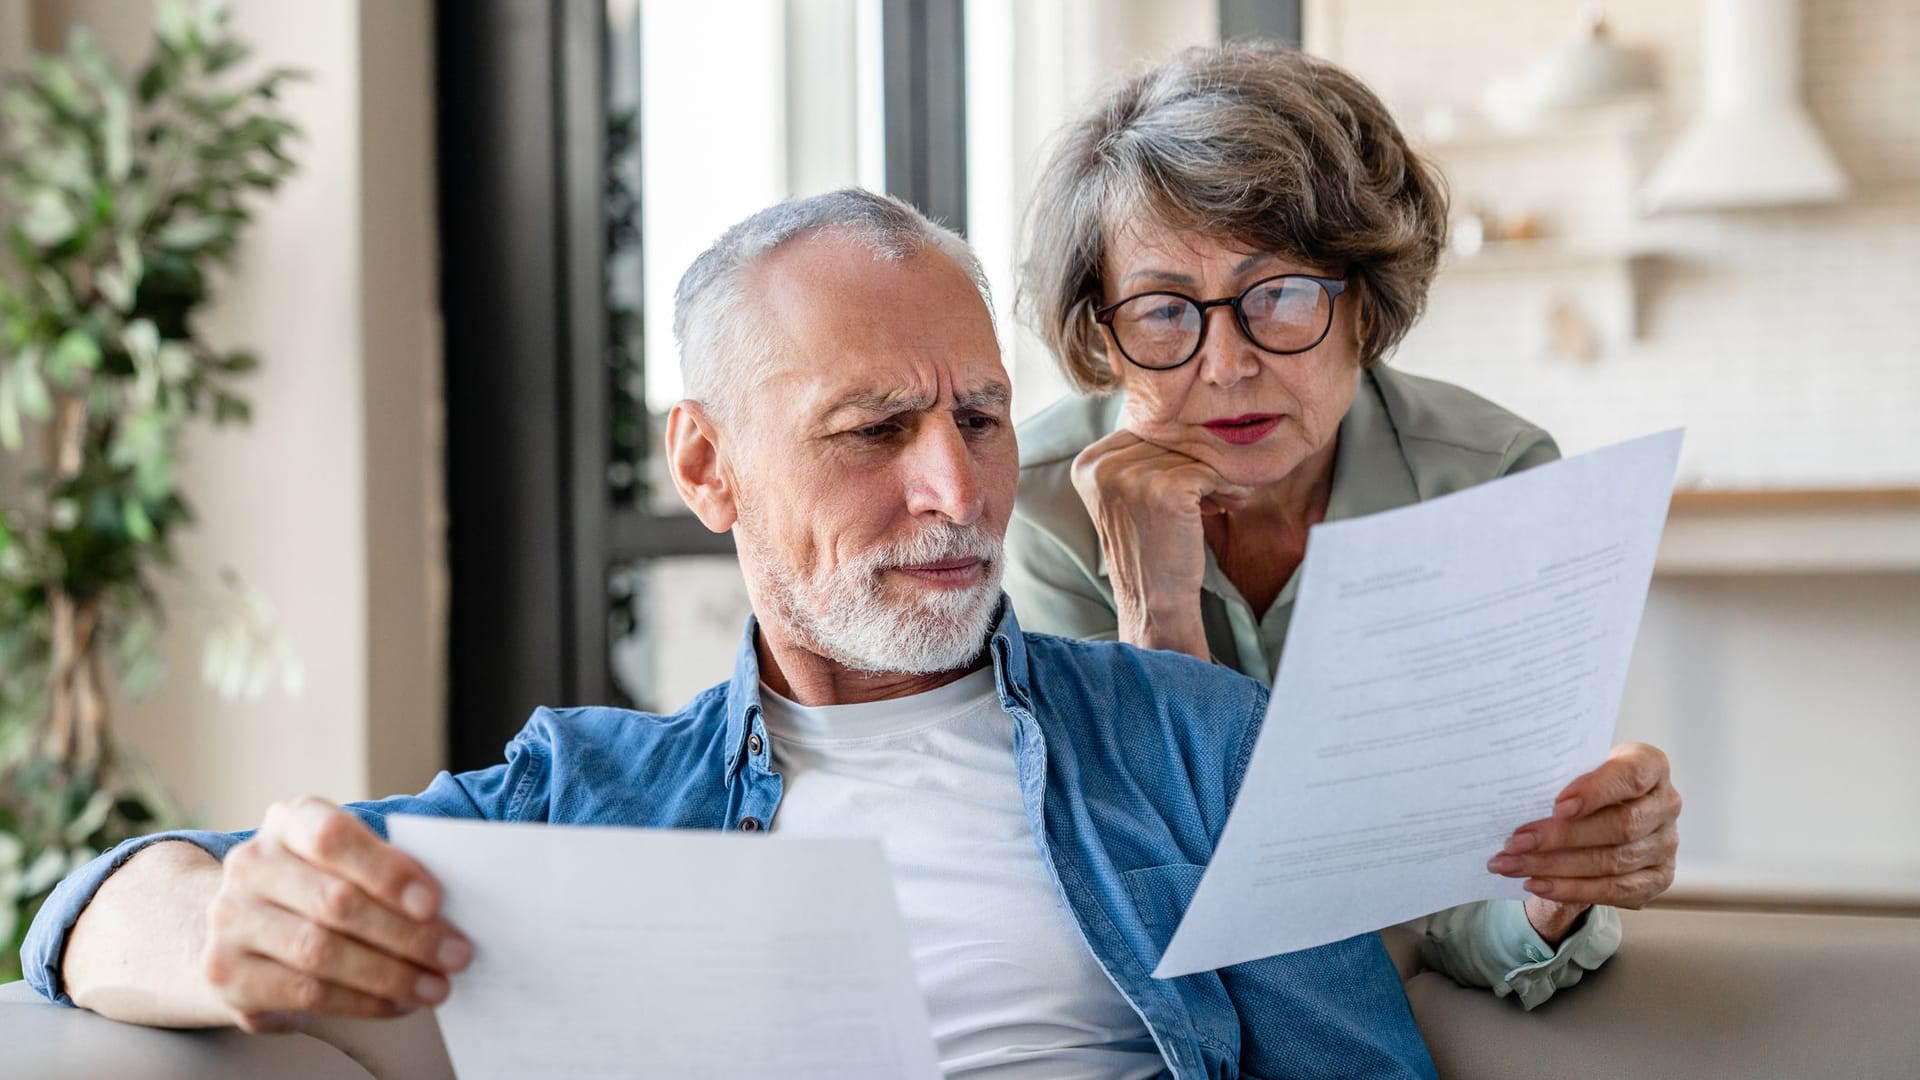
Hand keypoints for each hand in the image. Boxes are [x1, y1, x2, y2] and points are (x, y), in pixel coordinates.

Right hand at [202, 797, 471, 1032]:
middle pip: (335, 901)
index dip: (387, 870)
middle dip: (407, 934)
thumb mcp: (349, 859)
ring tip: (435, 986)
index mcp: (288, 822)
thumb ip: (388, 869)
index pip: (333, 837)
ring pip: (320, 952)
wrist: (245, 924)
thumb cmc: (319, 883)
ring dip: (390, 975)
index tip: (435, 903)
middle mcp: (251, 866)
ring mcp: (231, 920)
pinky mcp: (227, 973)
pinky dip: (362, 1002)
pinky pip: (305, 993)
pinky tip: (397, 1003)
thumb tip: (446, 910)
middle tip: (455, 955)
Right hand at [1070, 428, 1251, 657]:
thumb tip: (1179, 411)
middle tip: (1216, 488)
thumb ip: (1138, 454)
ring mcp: (1131, 477)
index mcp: (1087, 464)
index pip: (1144, 429)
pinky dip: (1226, 486)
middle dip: (1197, 460)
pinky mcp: (1164, 490)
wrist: (1156, 601)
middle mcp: (1102, 467)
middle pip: (1168, 438)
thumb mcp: (1128, 496)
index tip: (1190, 477)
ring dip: (1216, 474)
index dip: (1173, 450)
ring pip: (1192, 452)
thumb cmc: (1150, 548)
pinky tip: (1226, 505)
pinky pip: (1209, 469)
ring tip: (1222, 499)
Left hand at [1489, 743, 1681, 943]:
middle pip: (1619, 827)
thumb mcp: (1576, 767)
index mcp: (1650, 766)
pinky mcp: (1658, 877)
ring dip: (1555, 867)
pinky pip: (1615, 890)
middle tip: (1515, 843)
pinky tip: (1537, 884)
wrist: (1600, 811)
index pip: (1630, 776)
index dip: (1595, 792)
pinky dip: (1571, 889)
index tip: (1557, 807)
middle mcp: (1666, 804)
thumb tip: (1518, 795)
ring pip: (1612, 862)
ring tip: (1512, 865)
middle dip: (1561, 837)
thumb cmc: (1584, 783)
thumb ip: (1562, 776)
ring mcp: (1666, 844)